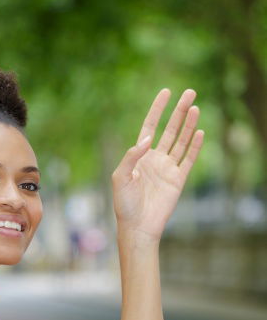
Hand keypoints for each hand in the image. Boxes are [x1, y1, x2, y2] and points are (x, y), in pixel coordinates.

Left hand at [112, 88, 203, 241]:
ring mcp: (168, 169)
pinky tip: (200, 132)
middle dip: (179, 111)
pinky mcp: (178, 180)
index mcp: (139, 156)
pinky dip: (194, 146)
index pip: (150, 126)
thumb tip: (147, 140)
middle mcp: (155, 159)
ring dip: (189, 124)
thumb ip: (131, 156)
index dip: (158, 109)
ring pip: (181, 141)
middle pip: (170, 129)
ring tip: (196, 107)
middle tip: (190, 92)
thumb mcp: (120, 177)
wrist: (137, 226)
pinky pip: (188, 159)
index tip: (166, 92)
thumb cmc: (124, 204)